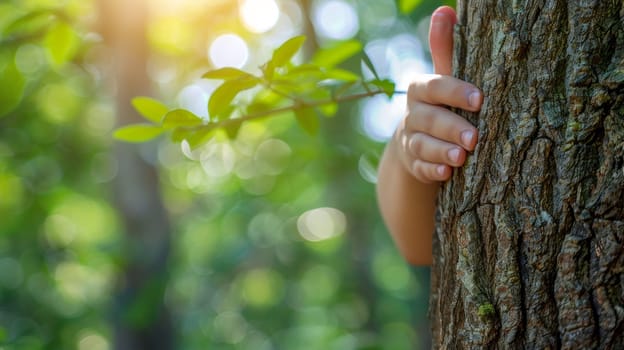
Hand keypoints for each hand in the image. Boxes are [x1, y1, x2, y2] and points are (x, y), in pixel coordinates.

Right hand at [393, 6, 481, 183]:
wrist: (418, 138)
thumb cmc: (441, 102)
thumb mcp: (444, 77)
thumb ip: (445, 48)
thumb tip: (445, 10)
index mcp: (420, 89)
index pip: (435, 87)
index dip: (455, 92)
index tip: (479, 100)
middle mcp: (412, 114)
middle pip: (428, 119)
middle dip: (451, 128)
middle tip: (475, 137)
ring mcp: (410, 140)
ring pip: (422, 145)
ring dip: (441, 152)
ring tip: (461, 158)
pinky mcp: (412, 163)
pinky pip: (419, 168)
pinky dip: (431, 171)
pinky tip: (446, 175)